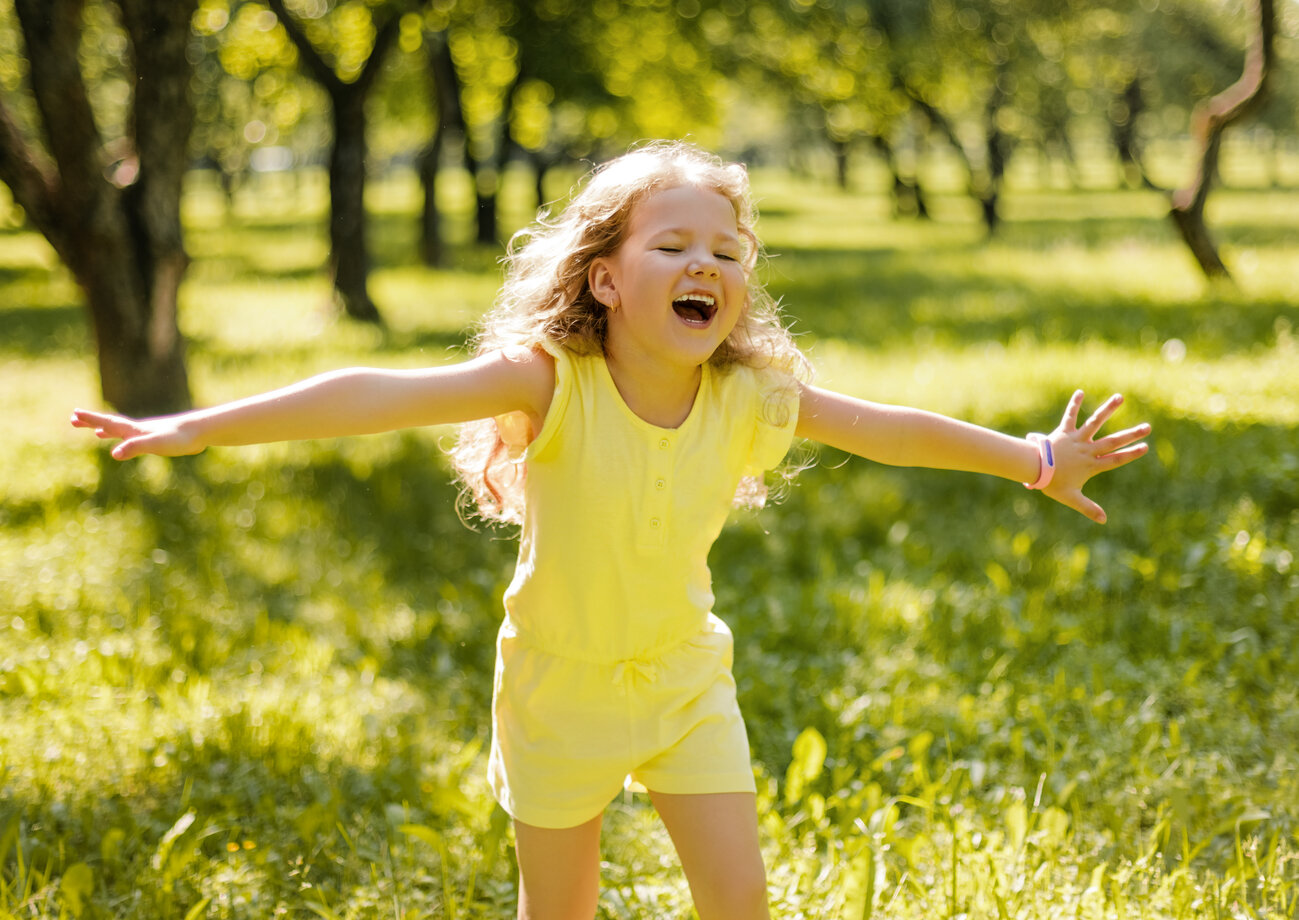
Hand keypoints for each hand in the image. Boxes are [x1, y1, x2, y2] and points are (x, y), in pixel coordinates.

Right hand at [70, 408, 202, 459]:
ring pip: (123, 432)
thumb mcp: (155, 444)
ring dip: (107, 431)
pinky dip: (127, 440)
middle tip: (73, 419)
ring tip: (96, 432)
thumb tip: (114, 454)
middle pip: (110, 424)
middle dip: (91, 422)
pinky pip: (136, 440)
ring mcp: (148, 434)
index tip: (73, 414)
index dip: (90, 419)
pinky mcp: (158, 440)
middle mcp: (139, 430)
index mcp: (135, 430)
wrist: (201, 432)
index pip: (108, 422)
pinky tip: (130, 443)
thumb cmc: (179, 438)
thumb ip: (135, 447)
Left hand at [1041, 391, 1149, 523]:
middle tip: (1147, 427)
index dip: (1131, 454)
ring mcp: (1076, 439)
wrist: (1033, 468)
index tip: (1145, 447)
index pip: (1116, 460)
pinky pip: (1070, 416)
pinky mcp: (1064, 431)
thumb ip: (1088, 508)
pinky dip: (1074, 404)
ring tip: (1119, 397)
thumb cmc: (1052, 484)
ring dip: (1107, 409)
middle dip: (1131, 435)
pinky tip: (1080, 392)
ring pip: (1095, 422)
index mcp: (1091, 465)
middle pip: (1112, 441)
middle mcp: (1087, 450)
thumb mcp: (1072, 498)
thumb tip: (1104, 521)